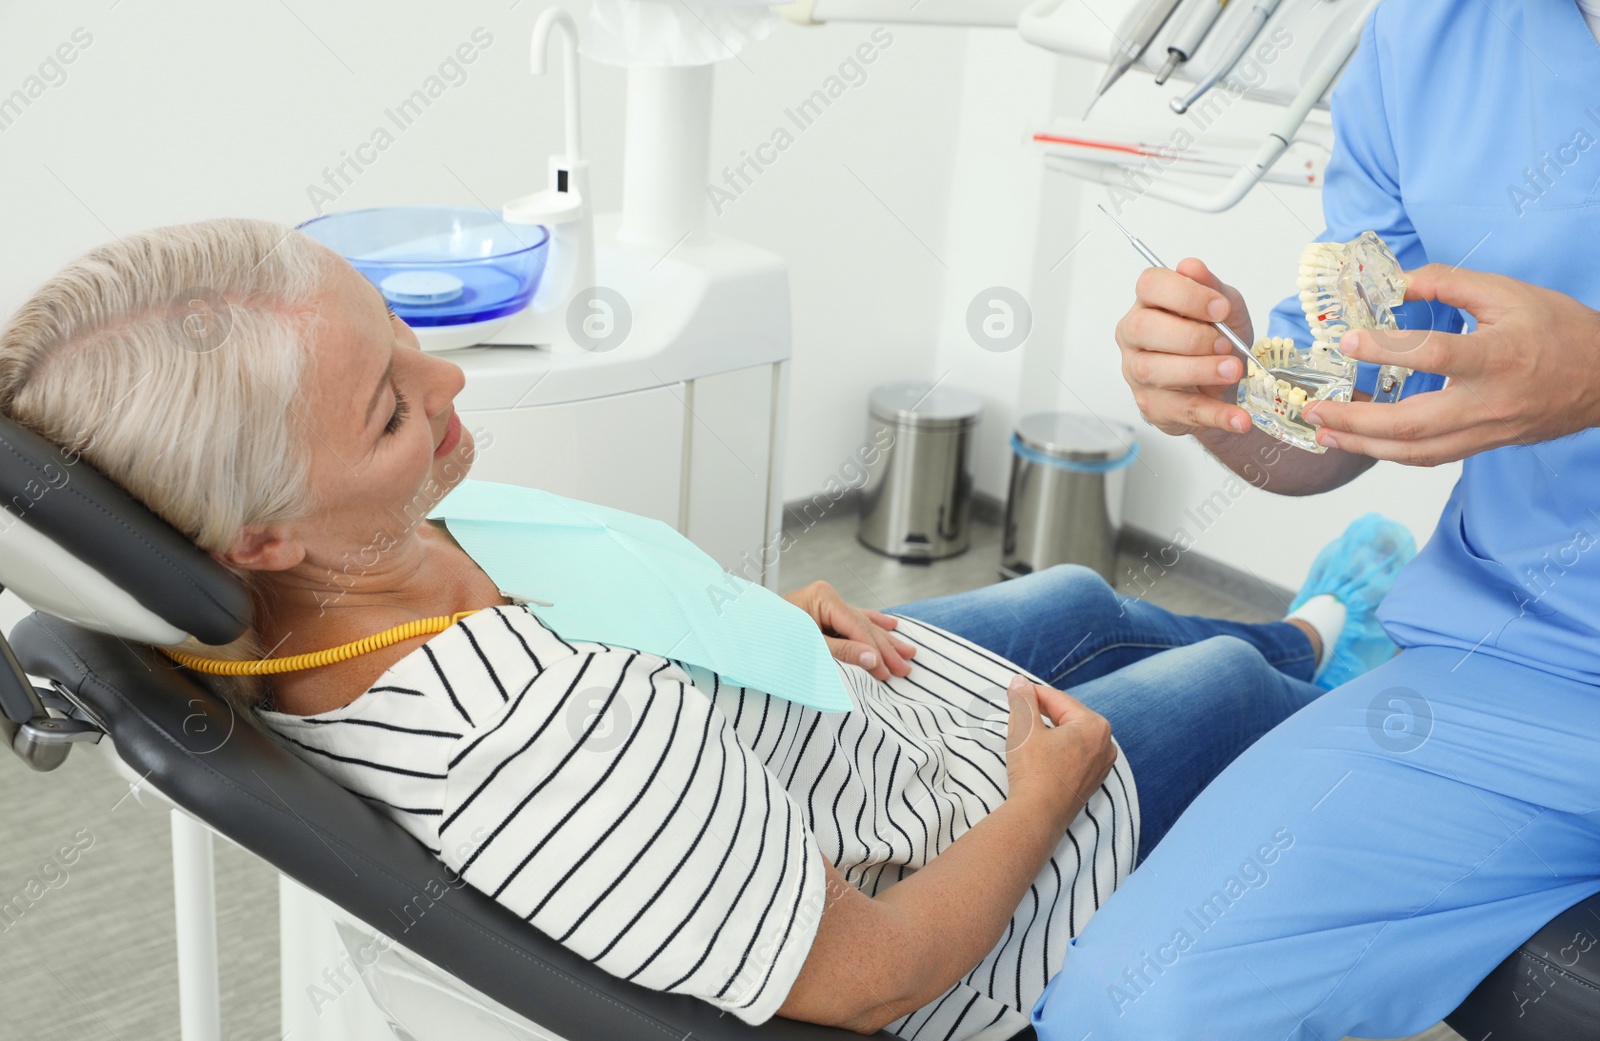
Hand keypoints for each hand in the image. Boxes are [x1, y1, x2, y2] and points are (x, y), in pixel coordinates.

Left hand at [782, 580, 915, 680]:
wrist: (741, 631)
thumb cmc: (770, 637)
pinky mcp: (823, 612)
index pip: (858, 627)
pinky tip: (890, 624)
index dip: (875, 651)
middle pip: (864, 626)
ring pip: (863, 624)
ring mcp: (825, 603)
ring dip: (885, 640)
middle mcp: (827, 597)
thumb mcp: (808, 647)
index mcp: (823, 597)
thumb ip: (842, 651)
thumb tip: (872, 658)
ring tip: (908, 652)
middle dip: (886, 649)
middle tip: (905, 668)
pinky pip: (854, 620)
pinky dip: (872, 625)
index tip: (889, 672)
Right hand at [1003, 675, 1114, 826]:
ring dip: (1050, 731)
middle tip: (1019, 711)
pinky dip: (1058, 750)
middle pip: (1068, 716)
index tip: (1015, 691)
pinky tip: (1040, 754)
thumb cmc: (1033, 772)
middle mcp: (1106, 744)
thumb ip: (1023, 699)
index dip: (1033, 693)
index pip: (1059, 700)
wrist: (1037, 817)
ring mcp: (1101, 766)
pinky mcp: (1091, 782)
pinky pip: (1074, 756)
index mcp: (1095, 726)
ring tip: (1027, 732)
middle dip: (1043, 712)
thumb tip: (1019, 682)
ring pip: (1071, 737)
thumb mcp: (1024, 728)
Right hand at [1116, 257, 1255, 437]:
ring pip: (1155, 370)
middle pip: (1143, 328)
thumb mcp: (1224, 310)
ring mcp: (1138, 373)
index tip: (1219, 308)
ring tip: (1233, 371)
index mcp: (1149, 303)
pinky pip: (1181, 411)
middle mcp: (1134, 336)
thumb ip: (1212, 288)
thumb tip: (1192, 267)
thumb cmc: (1217, 341)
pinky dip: (1214, 415)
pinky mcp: (1153, 406)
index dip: (1184, 294)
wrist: (1226, 385)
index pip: (1150, 285)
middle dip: (1190, 336)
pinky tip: (1239, 418)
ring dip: (1200, 371)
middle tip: (1226, 344)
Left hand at [1301, 264, 1599, 465]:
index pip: (1433, 355)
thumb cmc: (1560, 331)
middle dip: (1356, 421)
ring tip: (1325, 432)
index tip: (1348, 342)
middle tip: (1315, 409)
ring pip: (1416, 451)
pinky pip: (1430, 457)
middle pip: (1412, 423)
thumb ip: (1448, 282)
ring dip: (1364, 445)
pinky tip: (1363, 442)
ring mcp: (1485, 430)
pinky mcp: (1483, 445)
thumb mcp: (1508, 292)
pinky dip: (1391, 452)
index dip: (1387, 350)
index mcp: (1497, 356)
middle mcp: (1488, 401)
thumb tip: (1395, 281)